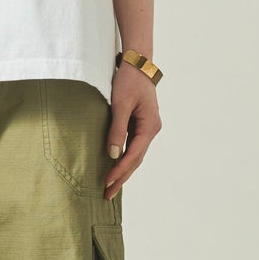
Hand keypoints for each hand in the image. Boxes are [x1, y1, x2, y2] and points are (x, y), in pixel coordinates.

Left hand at [104, 62, 160, 197]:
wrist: (137, 64)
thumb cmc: (129, 81)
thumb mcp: (120, 104)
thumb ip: (117, 129)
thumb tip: (112, 154)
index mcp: (150, 126)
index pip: (134, 155)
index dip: (120, 170)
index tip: (107, 182)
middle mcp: (151, 130)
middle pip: (136, 160)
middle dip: (121, 177)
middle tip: (107, 195)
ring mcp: (147, 128)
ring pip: (135, 155)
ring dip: (123, 171)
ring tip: (110, 187)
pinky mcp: (140, 125)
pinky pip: (132, 147)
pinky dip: (124, 159)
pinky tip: (114, 168)